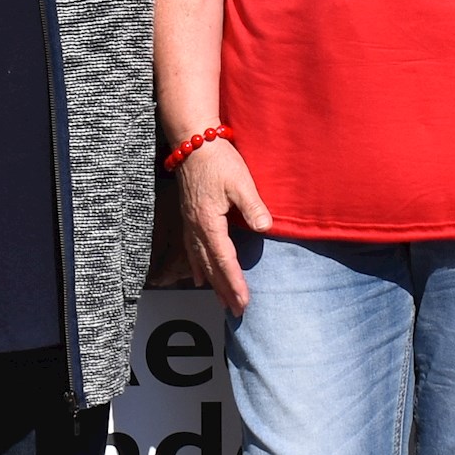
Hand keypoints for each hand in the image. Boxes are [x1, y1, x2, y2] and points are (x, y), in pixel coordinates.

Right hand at [173, 136, 271, 314]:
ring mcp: (190, 224)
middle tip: (236, 312)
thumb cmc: (218, 160)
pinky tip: (199, 278)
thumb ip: (253, 206)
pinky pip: (192, 251)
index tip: (243, 302)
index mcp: (209, 222)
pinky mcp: (189, 218)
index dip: (235, 283)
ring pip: (200, 262)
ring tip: (220, 302)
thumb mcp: (241, 181)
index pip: (224, 260)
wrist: (193, 142)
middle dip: (224, 290)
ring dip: (212, 284)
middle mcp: (196, 228)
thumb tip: (265, 228)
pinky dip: (198, 268)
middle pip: (211, 267)